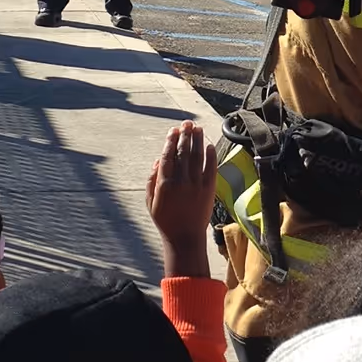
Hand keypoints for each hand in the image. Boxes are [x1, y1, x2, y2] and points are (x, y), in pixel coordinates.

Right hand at [147, 121, 216, 279]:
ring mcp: (196, 185)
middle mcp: (181, 181)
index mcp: (164, 183)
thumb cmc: (165, 220)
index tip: (173, 130)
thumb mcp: (150, 201)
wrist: (184, 238)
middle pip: (183, 152)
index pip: (168, 155)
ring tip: (197, 128)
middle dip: (185, 135)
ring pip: (197, 156)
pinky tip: (209, 145)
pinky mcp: (209, 189)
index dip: (170, 140)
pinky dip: (210, 155)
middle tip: (187, 123)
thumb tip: (158, 160)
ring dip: (197, 140)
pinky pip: (211, 168)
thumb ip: (152, 180)